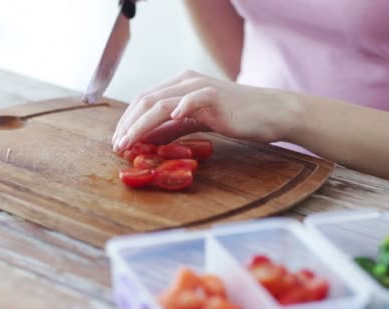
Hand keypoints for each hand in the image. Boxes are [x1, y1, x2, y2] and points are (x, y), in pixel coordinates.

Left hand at [112, 70, 299, 151]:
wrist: (271, 113)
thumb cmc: (236, 117)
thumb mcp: (197, 123)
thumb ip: (173, 129)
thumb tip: (147, 140)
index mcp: (179, 85)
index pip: (144, 101)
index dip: (127, 121)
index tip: (118, 141)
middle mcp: (186, 82)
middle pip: (146, 101)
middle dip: (128, 124)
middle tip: (118, 146)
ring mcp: (200, 87)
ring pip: (161, 103)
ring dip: (141, 124)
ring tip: (129, 143)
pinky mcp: (216, 96)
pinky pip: (192, 100)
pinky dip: (179, 109)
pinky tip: (169, 121)